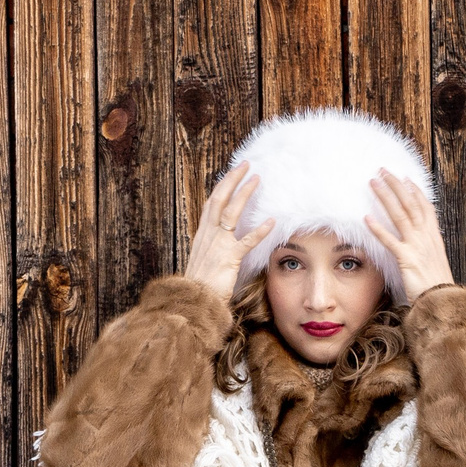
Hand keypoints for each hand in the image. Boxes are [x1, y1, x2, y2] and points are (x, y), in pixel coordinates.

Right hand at [181, 166, 277, 299]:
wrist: (193, 302)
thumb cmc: (200, 285)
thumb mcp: (205, 261)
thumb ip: (214, 248)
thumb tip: (224, 242)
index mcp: (202, 234)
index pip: (212, 202)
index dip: (223, 186)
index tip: (233, 172)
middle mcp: (208, 235)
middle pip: (219, 198)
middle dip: (232, 179)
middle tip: (246, 164)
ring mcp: (217, 245)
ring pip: (231, 212)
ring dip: (244, 193)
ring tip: (257, 179)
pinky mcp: (228, 259)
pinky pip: (246, 241)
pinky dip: (259, 230)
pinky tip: (272, 220)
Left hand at [364, 170, 454, 298]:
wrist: (445, 304)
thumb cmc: (439, 289)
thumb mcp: (436, 265)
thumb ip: (428, 252)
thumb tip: (420, 247)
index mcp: (434, 238)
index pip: (425, 208)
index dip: (415, 192)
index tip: (406, 179)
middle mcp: (427, 238)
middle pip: (411, 204)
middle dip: (396, 186)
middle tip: (384, 171)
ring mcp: (418, 247)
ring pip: (400, 215)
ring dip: (385, 197)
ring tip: (373, 183)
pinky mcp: (407, 259)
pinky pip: (390, 240)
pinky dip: (378, 228)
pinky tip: (366, 218)